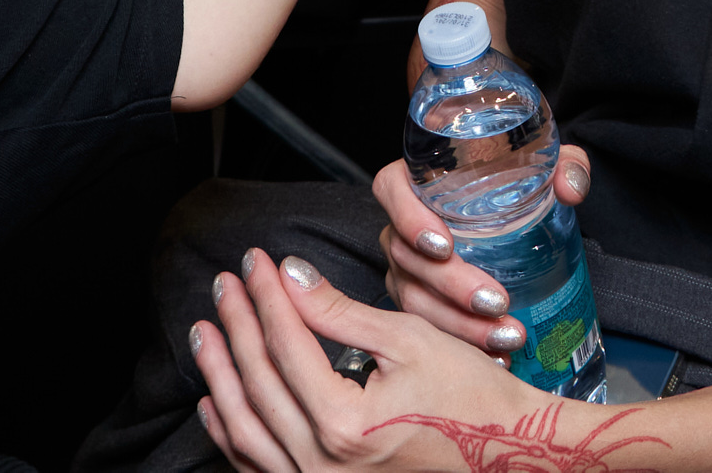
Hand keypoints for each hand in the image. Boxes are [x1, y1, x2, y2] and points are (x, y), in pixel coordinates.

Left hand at [192, 248, 651, 472]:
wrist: (505, 456)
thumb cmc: (469, 397)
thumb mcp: (408, 340)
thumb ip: (339, 312)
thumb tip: (288, 274)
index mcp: (344, 424)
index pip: (286, 346)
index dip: (266, 296)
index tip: (254, 260)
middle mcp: (322, 467)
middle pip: (259, 384)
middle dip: (237, 327)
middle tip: (225, 284)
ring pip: (245, 431)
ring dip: (220, 376)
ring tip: (205, 331)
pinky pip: (259, 467)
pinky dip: (231, 432)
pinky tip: (216, 399)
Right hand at [373, 149, 592, 354]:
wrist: (515, 216)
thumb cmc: (516, 183)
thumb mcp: (544, 165)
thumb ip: (564, 166)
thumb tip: (569, 187)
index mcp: (419, 181)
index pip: (392, 189)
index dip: (409, 218)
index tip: (444, 246)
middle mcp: (404, 225)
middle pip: (407, 256)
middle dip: (452, 287)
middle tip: (496, 303)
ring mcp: (408, 267)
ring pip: (416, 299)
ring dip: (459, 324)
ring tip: (504, 337)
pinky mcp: (423, 299)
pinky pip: (431, 326)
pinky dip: (463, 343)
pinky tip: (497, 355)